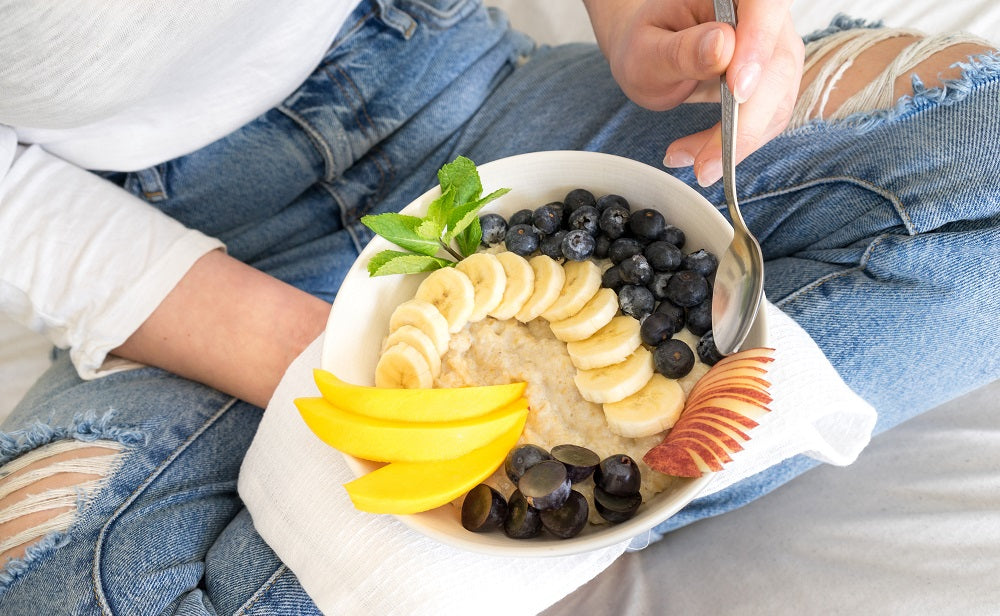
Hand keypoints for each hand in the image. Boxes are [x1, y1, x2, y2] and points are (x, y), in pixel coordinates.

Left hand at [583, 0, 803, 185]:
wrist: (652, 53)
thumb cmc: (647, 44)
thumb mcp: (647, 49)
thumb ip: (681, 50)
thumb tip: (722, 46)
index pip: (763, 8)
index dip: (758, 47)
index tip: (737, 90)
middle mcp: (764, 20)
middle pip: (777, 67)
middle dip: (745, 122)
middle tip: (707, 161)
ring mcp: (773, 53)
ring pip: (777, 102)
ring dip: (737, 143)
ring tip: (694, 162)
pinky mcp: (773, 86)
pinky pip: (766, 121)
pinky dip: (734, 146)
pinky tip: (701, 156)